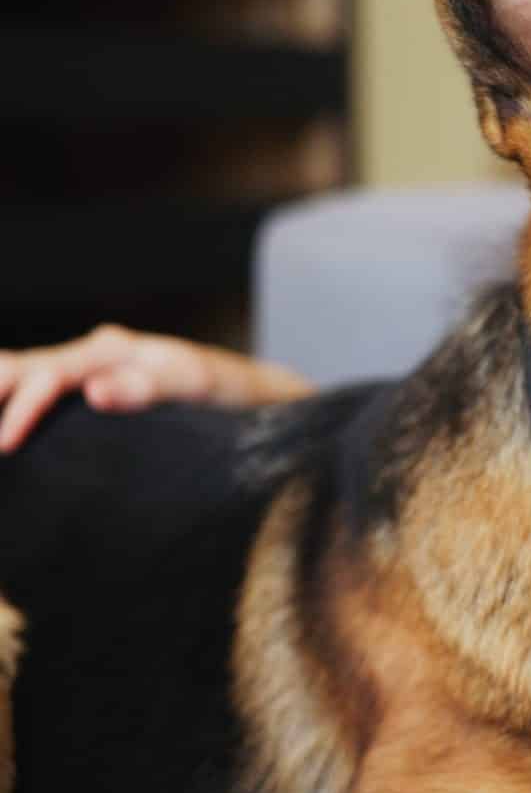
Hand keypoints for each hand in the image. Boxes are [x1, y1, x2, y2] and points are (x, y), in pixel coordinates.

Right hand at [0, 325, 226, 451]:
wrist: (245, 390)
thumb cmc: (223, 388)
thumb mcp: (195, 385)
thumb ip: (148, 386)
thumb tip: (94, 392)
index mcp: (114, 349)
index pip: (52, 375)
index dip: (23, 407)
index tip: (5, 443)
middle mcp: (95, 353)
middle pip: (26, 367)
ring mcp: (90, 367)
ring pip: (27, 372)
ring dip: (2, 391)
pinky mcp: (90, 384)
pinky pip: (41, 385)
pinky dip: (17, 396)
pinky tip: (5, 415)